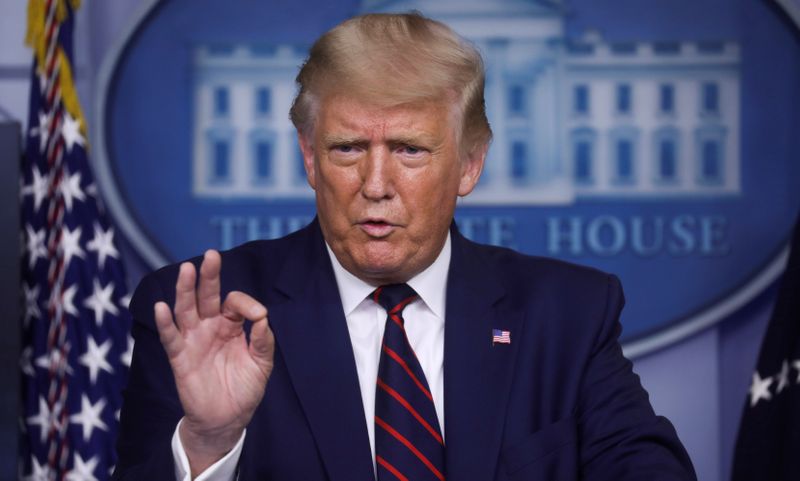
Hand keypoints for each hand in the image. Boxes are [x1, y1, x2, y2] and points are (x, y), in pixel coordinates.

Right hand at [154, 250, 273, 475]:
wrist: (227, 420)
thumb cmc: (244, 389)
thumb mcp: (262, 364)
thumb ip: (263, 339)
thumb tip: (263, 316)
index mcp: (231, 326)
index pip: (233, 303)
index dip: (245, 304)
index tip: (258, 316)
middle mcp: (210, 328)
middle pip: (207, 296)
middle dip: (209, 276)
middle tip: (211, 255)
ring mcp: (193, 340)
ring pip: (186, 310)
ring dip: (185, 290)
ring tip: (186, 270)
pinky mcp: (180, 357)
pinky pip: (170, 337)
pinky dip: (164, 323)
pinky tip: (161, 307)